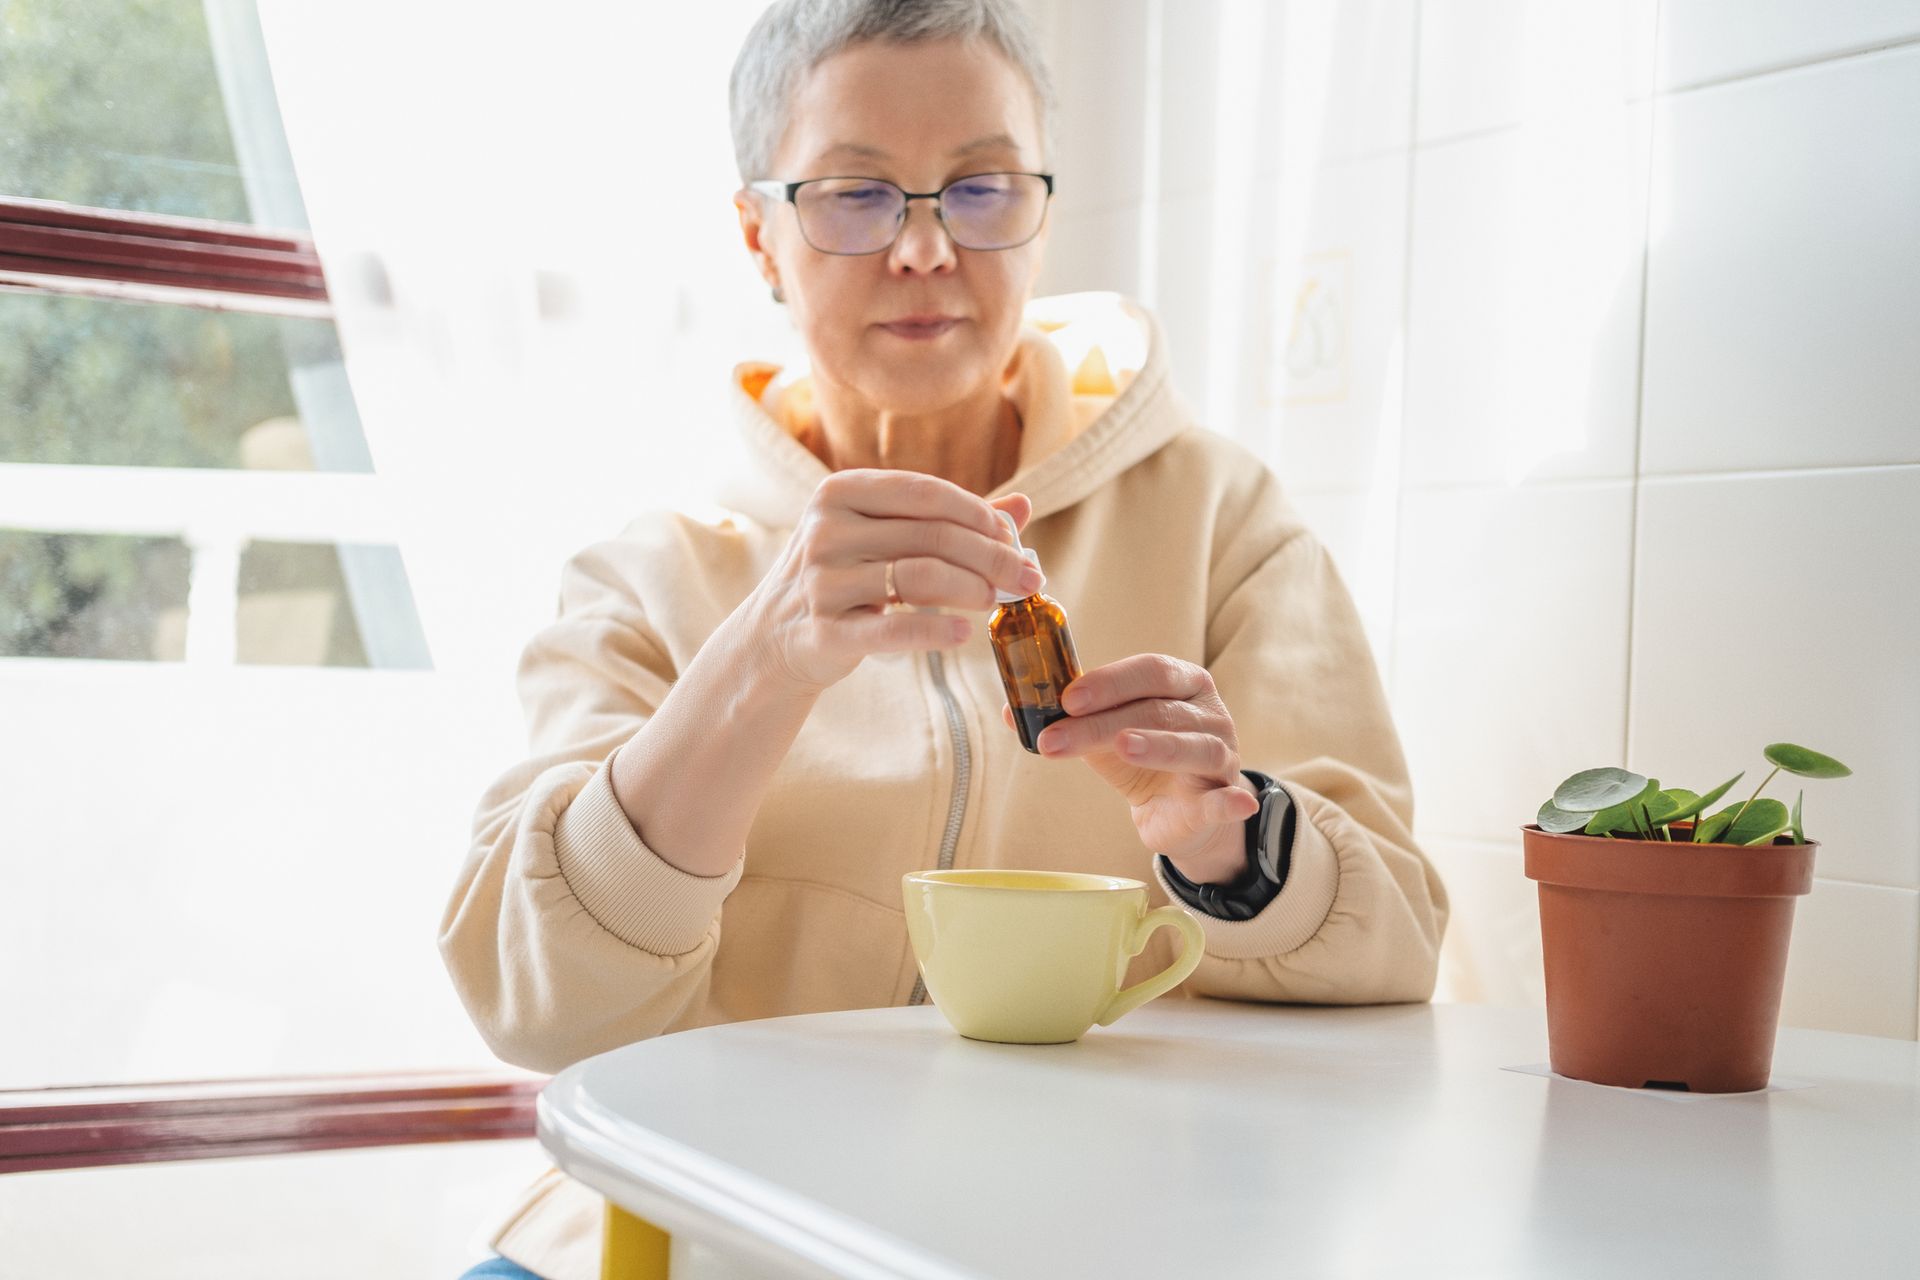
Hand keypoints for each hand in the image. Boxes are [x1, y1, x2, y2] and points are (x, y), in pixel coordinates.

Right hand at [747, 469, 1037, 695]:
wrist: (774, 637)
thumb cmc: (844, 577)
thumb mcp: (883, 536)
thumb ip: (949, 520)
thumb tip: (1023, 506)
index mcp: (840, 492)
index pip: (925, 492)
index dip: (978, 514)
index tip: (1013, 538)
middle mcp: (826, 530)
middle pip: (930, 535)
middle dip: (991, 556)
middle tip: (1028, 577)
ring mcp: (821, 581)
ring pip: (918, 576)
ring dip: (972, 588)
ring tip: (999, 601)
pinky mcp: (824, 631)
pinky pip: (892, 628)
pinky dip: (936, 629)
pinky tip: (965, 632)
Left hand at [1004, 654, 1257, 884]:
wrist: (1180, 809)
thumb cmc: (1142, 758)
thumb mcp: (1104, 734)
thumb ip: (1068, 719)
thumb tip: (1012, 711)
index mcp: (1182, 682)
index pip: (1149, 671)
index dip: (1109, 682)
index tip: (1066, 697)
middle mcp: (1208, 713)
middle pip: (1157, 710)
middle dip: (1102, 723)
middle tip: (1057, 737)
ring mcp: (1221, 755)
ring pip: (1193, 747)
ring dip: (1158, 746)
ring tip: (1124, 746)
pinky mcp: (1223, 798)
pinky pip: (1228, 800)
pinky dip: (1231, 802)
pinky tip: (1234, 803)